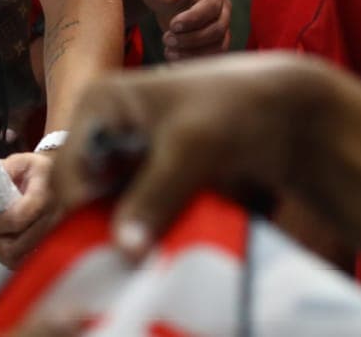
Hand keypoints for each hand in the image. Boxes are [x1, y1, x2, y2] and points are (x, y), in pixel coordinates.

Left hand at [0, 151, 59, 267]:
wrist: (69, 180)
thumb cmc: (40, 171)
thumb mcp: (23, 162)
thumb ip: (5, 170)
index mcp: (43, 197)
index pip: (17, 219)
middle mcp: (52, 221)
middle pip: (17, 246)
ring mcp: (54, 237)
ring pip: (21, 258)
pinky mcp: (53, 246)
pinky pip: (29, 261)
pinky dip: (11, 257)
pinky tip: (0, 246)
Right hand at [50, 54, 326, 259]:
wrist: (292, 108)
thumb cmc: (236, 108)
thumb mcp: (191, 148)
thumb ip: (155, 195)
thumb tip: (124, 250)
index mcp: (99, 104)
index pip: (68, 172)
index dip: (83, 212)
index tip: (112, 249)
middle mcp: (108, 128)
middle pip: (88, 192)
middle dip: (108, 226)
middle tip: (136, 256)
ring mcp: (132, 153)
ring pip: (114, 208)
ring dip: (133, 232)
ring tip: (157, 251)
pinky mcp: (156, 175)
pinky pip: (140, 212)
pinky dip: (153, 230)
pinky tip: (171, 242)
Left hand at [139, 0, 229, 59]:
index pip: (211, 6)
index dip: (193, 19)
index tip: (172, 25)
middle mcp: (222, 7)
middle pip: (217, 29)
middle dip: (191, 39)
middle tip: (166, 39)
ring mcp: (221, 24)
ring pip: (219, 45)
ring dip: (194, 54)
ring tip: (168, 52)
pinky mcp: (214, 39)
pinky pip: (213, 54)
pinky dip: (195, 60)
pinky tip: (174, 58)